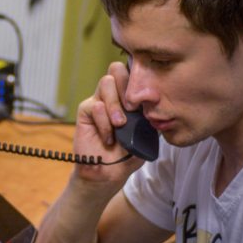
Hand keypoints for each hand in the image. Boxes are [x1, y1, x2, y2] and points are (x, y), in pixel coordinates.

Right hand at [72, 61, 144, 189]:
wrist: (107, 173)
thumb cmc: (127, 156)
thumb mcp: (146, 138)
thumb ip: (150, 119)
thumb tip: (156, 105)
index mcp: (130, 98)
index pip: (134, 73)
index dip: (140, 77)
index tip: (148, 97)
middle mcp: (114, 96)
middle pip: (117, 69)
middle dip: (127, 86)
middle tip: (133, 108)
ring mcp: (99, 102)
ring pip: (106, 82)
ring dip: (115, 104)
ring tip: (120, 124)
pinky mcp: (86, 112)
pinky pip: (95, 105)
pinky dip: (104, 122)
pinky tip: (108, 137)